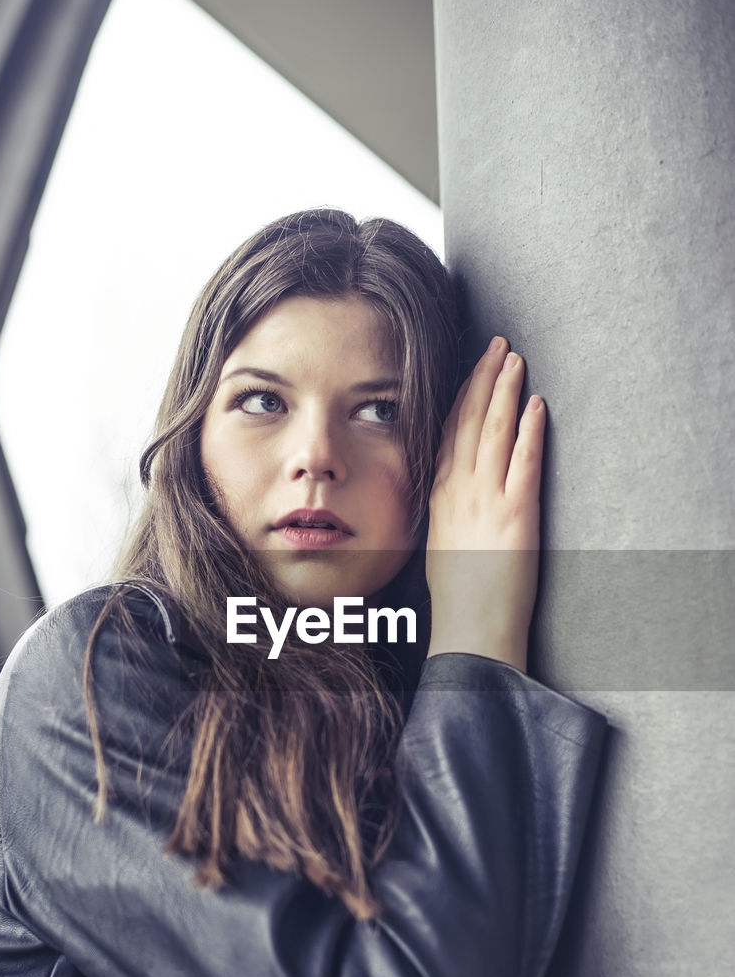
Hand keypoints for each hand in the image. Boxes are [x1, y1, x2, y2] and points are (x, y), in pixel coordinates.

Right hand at [425, 337, 544, 670]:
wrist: (470, 631)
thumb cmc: (458, 598)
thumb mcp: (441, 546)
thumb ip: (447, 512)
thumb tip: (454, 496)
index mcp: (440, 497)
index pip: (449, 433)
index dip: (463, 396)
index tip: (474, 369)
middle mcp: (459, 492)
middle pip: (470, 422)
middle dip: (485, 379)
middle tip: (498, 345)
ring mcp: (485, 501)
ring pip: (493, 432)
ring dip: (505, 392)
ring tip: (516, 360)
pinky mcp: (515, 515)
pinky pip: (522, 462)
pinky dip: (530, 431)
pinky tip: (536, 405)